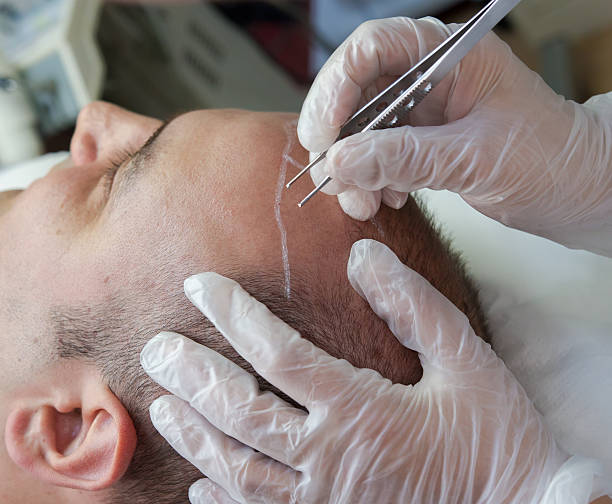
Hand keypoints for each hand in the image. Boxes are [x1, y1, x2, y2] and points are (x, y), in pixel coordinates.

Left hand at [140, 239, 601, 502]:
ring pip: (237, 467)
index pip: (278, 353)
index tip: (200, 287)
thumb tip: (363, 258)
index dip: (233, 315)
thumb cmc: (498, 439)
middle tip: (156, 347)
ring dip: (194, 432)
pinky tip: (199, 482)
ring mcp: (324, 503)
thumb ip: (414, 307)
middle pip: (240, 412)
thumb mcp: (467, 362)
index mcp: (360, 410)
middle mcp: (329, 459)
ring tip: (162, 403)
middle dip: (192, 375)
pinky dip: (222, 498)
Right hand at [297, 17, 611, 255]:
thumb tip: (342, 162)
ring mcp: (422, 111)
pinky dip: (369, 181)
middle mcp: (428, 77)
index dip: (336, 87)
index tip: (324, 135)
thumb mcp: (475, 157)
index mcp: (448, 56)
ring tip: (362, 202)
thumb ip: (407, 158)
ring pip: (359, 129)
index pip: (371, 49)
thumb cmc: (549, 159)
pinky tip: (383, 199)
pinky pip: (375, 156)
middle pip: (354, 91)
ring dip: (350, 168)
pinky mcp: (420, 142)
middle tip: (331, 177)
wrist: (575, 192)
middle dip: (337, 138)